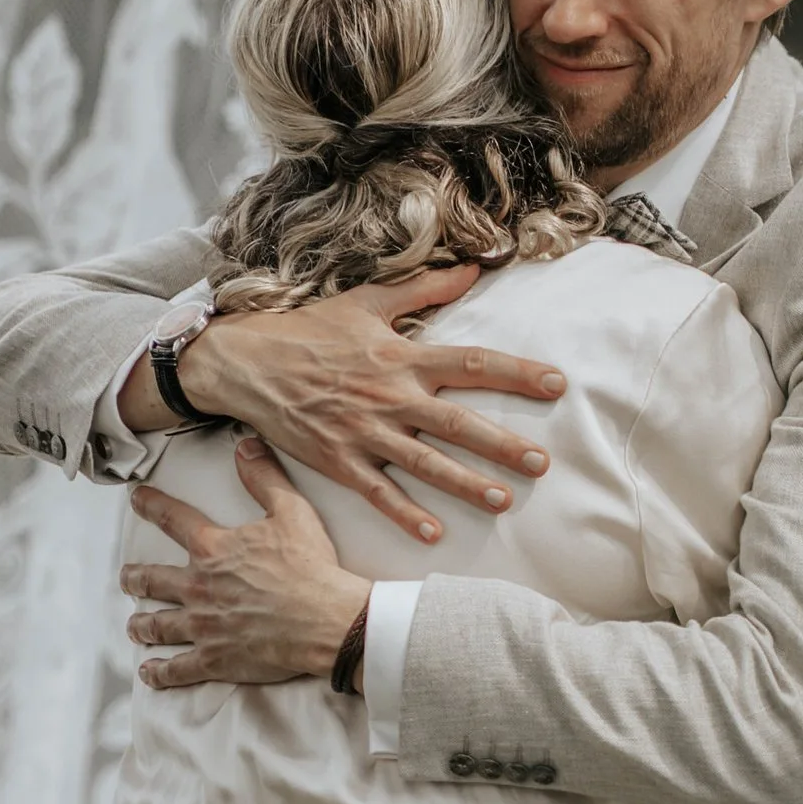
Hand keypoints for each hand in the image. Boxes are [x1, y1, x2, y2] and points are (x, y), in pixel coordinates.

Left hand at [125, 437, 371, 688]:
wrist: (326, 619)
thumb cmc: (311, 567)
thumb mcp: (292, 512)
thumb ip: (264, 478)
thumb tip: (246, 446)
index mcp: (214, 549)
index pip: (173, 520)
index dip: (152, 505)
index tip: (136, 499)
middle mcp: (198, 586)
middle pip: (154, 580)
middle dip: (136, 578)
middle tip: (127, 578)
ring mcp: (203, 625)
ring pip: (159, 624)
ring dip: (143, 624)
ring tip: (134, 626)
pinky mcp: (215, 658)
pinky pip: (178, 668)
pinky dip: (161, 672)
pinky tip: (149, 673)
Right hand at [156, 264, 565, 546]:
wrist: (245, 362)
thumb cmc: (309, 331)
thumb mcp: (367, 301)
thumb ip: (424, 288)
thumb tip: (474, 269)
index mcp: (401, 357)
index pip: (472, 363)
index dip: (517, 373)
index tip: (557, 384)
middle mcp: (389, 396)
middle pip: (456, 422)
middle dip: (501, 444)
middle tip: (541, 463)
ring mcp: (364, 432)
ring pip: (424, 464)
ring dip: (465, 484)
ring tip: (503, 500)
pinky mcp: (338, 460)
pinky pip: (377, 492)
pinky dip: (404, 515)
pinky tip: (433, 534)